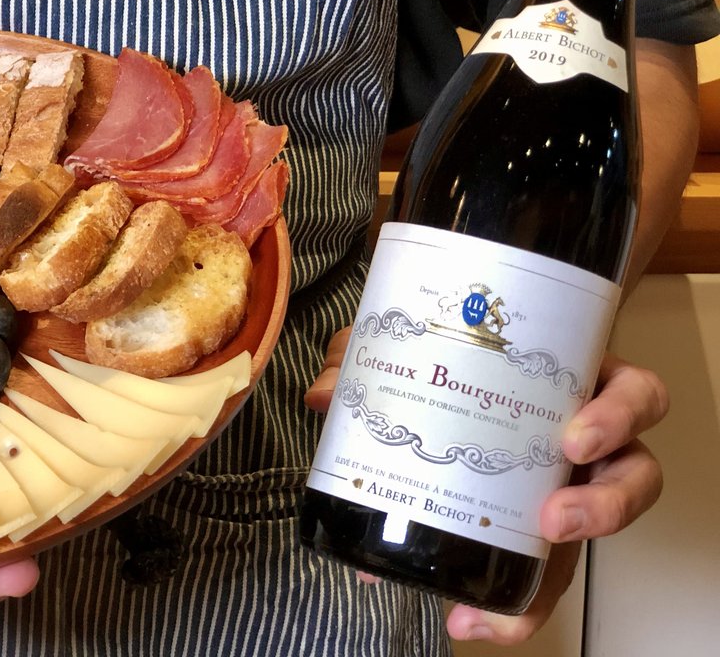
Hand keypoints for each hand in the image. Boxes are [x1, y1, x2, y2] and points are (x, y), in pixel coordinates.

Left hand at [305, 332, 668, 645]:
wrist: (450, 378)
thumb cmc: (452, 360)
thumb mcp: (414, 346)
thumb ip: (370, 358)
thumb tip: (327, 394)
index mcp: (574, 384)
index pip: (632, 395)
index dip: (617, 418)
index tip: (573, 441)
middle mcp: (588, 442)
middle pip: (637, 474)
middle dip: (605, 504)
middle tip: (553, 517)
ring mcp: (570, 493)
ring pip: (601, 541)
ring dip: (561, 566)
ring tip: (515, 587)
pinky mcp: (543, 540)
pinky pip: (548, 582)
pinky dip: (513, 608)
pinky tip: (466, 618)